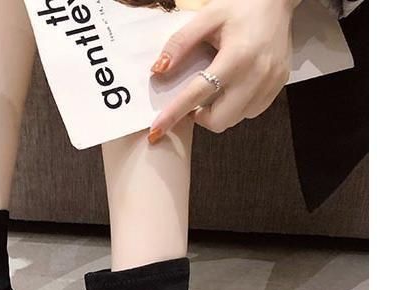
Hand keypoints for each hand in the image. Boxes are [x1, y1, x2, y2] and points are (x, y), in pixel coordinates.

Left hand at [148, 0, 299, 142]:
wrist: (278, 0)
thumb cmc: (241, 6)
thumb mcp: (207, 16)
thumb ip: (180, 43)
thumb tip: (158, 70)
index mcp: (236, 56)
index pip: (197, 94)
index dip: (174, 114)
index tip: (157, 130)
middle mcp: (256, 74)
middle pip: (220, 120)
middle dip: (201, 117)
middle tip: (195, 103)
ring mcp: (270, 82)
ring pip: (236, 119)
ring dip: (219, 113)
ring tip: (217, 90)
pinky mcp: (279, 85)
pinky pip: (252, 111)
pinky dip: (237, 108)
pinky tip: (235, 88)